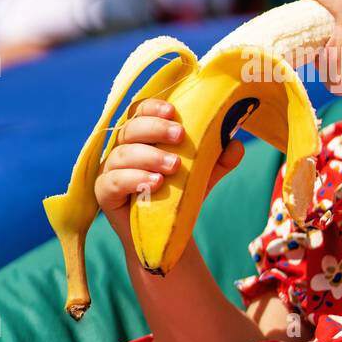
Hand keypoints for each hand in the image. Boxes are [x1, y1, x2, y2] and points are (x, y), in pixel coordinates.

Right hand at [96, 96, 244, 248]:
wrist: (168, 234)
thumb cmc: (181, 195)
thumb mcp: (204, 175)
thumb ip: (220, 159)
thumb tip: (237, 144)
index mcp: (142, 136)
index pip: (139, 111)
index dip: (153, 107)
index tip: (174, 112)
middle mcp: (122, 148)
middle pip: (130, 128)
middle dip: (155, 128)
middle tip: (180, 136)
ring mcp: (110, 170)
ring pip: (121, 154)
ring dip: (149, 156)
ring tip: (174, 166)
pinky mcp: (104, 193)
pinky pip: (113, 181)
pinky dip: (134, 179)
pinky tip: (156, 183)